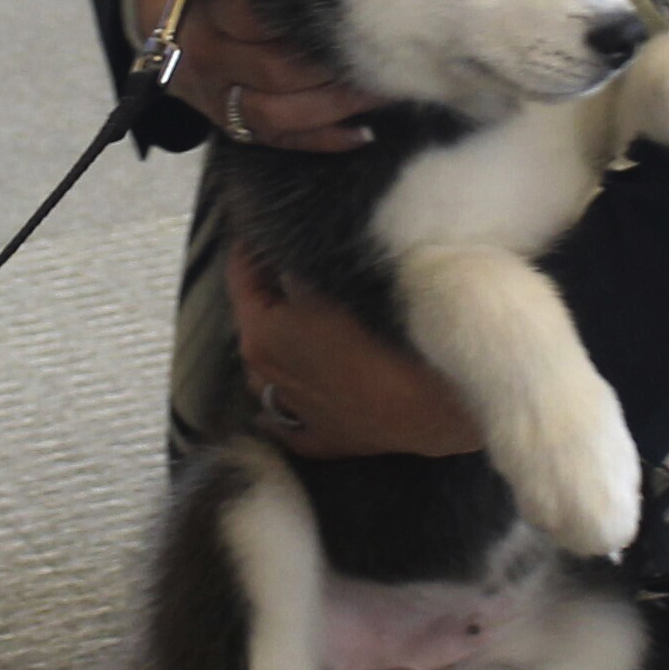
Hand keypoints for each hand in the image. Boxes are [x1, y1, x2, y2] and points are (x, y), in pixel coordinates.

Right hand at [132, 0, 386, 151]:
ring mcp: (215, 95)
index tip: (356, 5)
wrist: (149, 16)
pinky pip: (275, 140)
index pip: (257, 13)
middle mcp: (206, 55)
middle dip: (334, 65)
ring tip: (385, 89)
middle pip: (275, 69)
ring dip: (336, 105)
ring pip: (278, 112)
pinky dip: (320, 140)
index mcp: (203, 5)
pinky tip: (363, 133)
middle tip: (389, 52)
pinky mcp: (226, 122)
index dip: (306, 13)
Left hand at [228, 246, 486, 458]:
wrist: (428, 406)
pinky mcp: (316, 438)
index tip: (259, 230)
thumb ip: (303, 273)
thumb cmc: (386, 341)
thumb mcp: (341, 289)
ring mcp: (287, 412)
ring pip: (266, 370)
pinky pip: (287, 416)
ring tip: (301, 321)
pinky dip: (289, 397)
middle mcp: (263, 374)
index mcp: (261, 335)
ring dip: (278, 344)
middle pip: (254, 322)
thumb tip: (286, 265)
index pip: (240, 280)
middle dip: (268, 295)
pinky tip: (295, 389)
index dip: (249, 250)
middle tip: (289, 267)